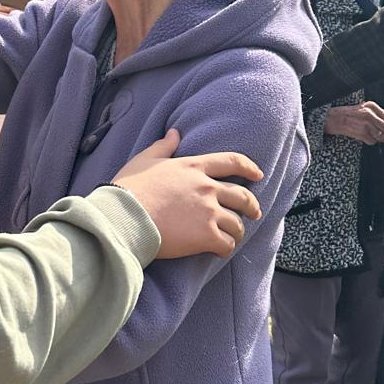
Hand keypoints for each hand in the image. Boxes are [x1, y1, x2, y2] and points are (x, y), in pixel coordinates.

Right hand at [111, 131, 263, 259]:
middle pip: (242, 196)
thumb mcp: (145, 159)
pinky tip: (220, 250)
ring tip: (232, 237)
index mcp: (194, 166)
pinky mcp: (205, 236)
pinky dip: (226, 248)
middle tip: (254, 212)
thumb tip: (175, 133)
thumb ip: (164, 146)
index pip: (231, 161)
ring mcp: (208, 212)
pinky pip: (227, 244)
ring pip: (237, 224)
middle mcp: (207, 187)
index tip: (258, 175)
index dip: (249, 167)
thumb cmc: (130, 188)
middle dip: (252, 206)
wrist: (124, 216)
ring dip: (237, 231)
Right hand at [324, 102, 383, 144]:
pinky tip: (362, 136)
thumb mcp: (364, 109)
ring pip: (381, 135)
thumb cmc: (349, 115)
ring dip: (376, 137)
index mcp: (372, 106)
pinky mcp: (361, 132)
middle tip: (378, 133)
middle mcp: (369, 113)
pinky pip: (372, 141)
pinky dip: (368, 141)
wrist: (333, 119)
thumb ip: (377, 114)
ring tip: (368, 134)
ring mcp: (365, 123)